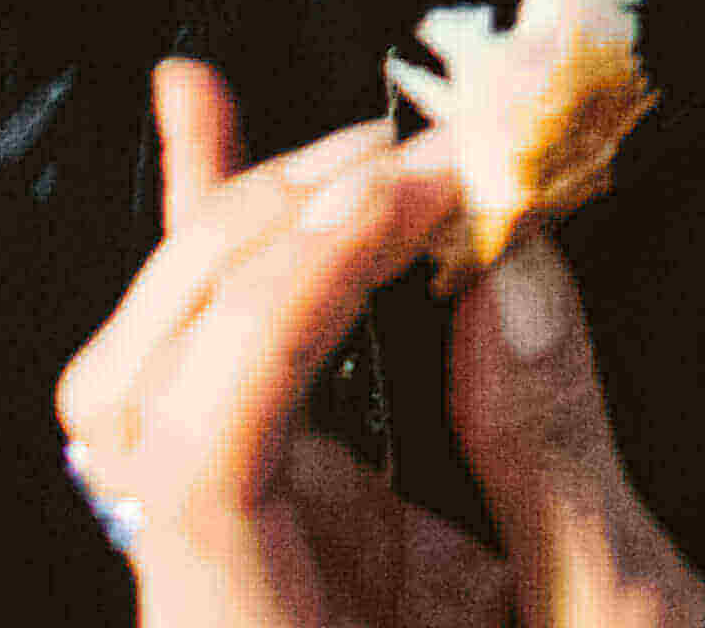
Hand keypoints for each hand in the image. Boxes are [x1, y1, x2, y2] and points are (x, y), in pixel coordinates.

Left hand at [50, 61, 704, 627]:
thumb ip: (551, 454)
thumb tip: (509, 268)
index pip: (199, 459)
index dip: (283, 302)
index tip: (406, 201)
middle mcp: (227, 621)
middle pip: (152, 396)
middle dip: (270, 239)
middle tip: (412, 159)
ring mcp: (255, 580)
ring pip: (164, 376)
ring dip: (247, 227)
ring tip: (363, 139)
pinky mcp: (309, 547)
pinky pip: (233, 386)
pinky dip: (227, 255)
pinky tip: (201, 127)